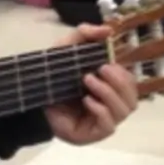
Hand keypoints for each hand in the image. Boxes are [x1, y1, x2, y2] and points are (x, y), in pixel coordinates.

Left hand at [44, 25, 139, 145]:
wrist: (31, 96)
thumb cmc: (52, 74)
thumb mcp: (67, 48)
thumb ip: (85, 34)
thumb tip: (108, 30)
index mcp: (109, 87)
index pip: (131, 84)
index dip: (124, 74)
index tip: (106, 63)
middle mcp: (110, 105)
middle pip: (132, 98)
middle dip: (119, 82)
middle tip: (101, 69)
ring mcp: (103, 121)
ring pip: (124, 111)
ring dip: (109, 94)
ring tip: (88, 81)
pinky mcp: (93, 133)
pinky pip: (109, 125)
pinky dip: (101, 111)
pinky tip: (87, 101)